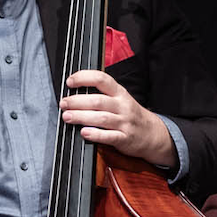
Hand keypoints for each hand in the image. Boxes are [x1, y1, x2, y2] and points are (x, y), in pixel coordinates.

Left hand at [59, 70, 177, 167]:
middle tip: (64, 103)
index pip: (101, 79)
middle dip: (77, 101)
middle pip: (98, 100)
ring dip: (81, 117)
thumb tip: (75, 92)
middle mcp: (122, 105)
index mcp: (120, 93)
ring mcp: (124, 122)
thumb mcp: (121, 99)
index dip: (83, 78)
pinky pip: (109, 136)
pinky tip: (84, 133)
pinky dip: (95, 134)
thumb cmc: (130, 115)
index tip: (70, 82)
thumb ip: (102, 94)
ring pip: (101, 118)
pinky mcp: (125, 138)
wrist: (153, 133)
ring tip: (67, 117)